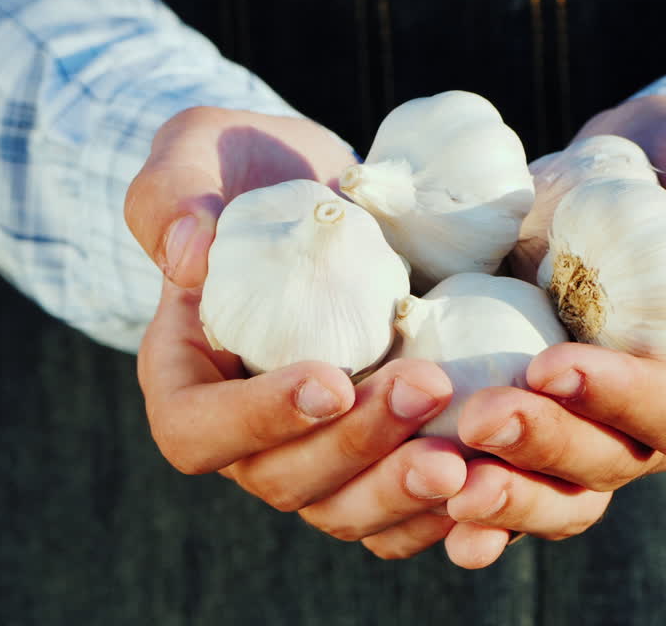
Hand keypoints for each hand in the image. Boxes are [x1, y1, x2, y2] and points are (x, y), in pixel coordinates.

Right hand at [126, 108, 466, 556]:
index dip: (259, 421)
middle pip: (282, 480)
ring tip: (465, 455)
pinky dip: (439, 509)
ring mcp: (311, 450)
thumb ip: (175, 197)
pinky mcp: (371, 451)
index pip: (196, 430)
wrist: (321, 189)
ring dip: (402, 490)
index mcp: (186, 376)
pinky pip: (396, 510)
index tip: (331, 379)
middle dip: (358, 447)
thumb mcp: (194, 154)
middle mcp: (244, 431)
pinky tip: (490, 480)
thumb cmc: (243, 168)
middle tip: (429, 388)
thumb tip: (188, 258)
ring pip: (344, 509)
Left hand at [444, 95, 665, 567]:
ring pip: (560, 491)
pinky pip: (515, 479)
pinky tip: (429, 502)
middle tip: (479, 420)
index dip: (618, 398)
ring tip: (445, 483)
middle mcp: (657, 415)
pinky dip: (477, 507)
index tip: (549, 366)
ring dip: (505, 496)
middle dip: (544, 446)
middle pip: (611, 461)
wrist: (623, 167)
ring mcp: (594, 426)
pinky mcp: (541, 419)